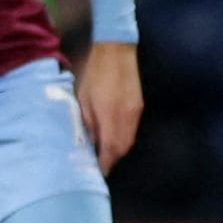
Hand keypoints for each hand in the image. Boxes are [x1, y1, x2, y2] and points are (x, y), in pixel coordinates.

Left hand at [76, 41, 141, 173]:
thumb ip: (87, 119)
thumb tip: (89, 139)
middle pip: (122, 148)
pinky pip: (132, 131)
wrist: (117, 51)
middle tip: (99, 166)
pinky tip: (113, 139)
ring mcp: (135, 112)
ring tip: (104, 155)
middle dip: (111, 160)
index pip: (110, 147)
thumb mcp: (83, 95)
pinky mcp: (139, 107)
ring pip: (129, 140)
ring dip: (118, 151)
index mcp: (109, 113)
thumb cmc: (94, 71)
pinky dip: (123, 139)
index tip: (97, 171)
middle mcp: (126, 117)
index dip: (104, 162)